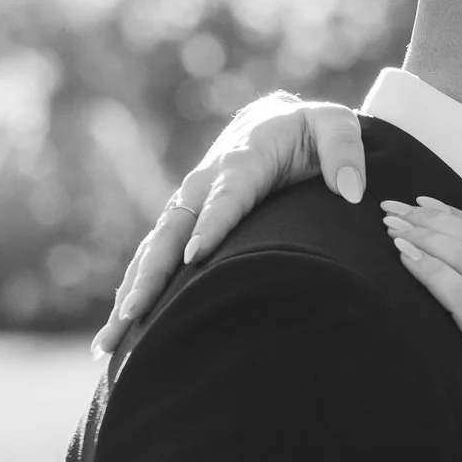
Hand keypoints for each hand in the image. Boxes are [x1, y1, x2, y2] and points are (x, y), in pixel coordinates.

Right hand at [92, 92, 367, 357]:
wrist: (274, 122)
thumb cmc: (310, 131)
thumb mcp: (335, 127)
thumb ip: (345, 151)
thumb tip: (349, 191)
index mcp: (243, 161)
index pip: (227, 195)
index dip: (212, 223)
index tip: (195, 257)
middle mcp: (204, 183)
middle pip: (173, 231)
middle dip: (152, 274)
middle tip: (135, 314)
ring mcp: (189, 204)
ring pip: (154, 250)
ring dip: (132, 292)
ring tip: (112, 340)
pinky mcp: (184, 222)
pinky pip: (154, 257)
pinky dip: (135, 290)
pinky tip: (120, 332)